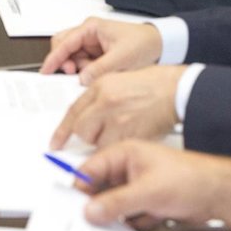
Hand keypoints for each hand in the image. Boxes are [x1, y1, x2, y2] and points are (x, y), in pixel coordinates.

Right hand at [40, 17, 162, 80]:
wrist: (161, 45)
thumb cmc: (144, 43)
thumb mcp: (122, 58)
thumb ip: (100, 69)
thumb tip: (82, 78)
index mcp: (91, 27)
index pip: (64, 42)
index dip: (54, 57)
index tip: (46, 70)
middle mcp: (88, 34)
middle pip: (63, 46)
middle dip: (63, 61)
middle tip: (70, 74)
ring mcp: (91, 44)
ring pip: (72, 57)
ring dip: (77, 68)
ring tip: (90, 75)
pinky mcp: (97, 55)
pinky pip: (82, 64)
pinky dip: (85, 72)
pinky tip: (95, 76)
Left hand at [49, 65, 185, 149]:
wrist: (175, 89)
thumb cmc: (151, 84)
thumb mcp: (116, 80)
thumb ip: (96, 97)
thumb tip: (83, 117)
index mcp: (99, 87)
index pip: (72, 112)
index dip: (62, 131)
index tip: (55, 143)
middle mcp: (105, 102)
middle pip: (82, 130)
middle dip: (88, 135)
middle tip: (102, 130)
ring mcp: (119, 120)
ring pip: (98, 143)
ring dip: (105, 142)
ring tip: (121, 128)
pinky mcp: (132, 135)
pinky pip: (116, 149)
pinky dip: (119, 147)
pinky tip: (129, 135)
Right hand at [78, 141, 226, 229]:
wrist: (221, 194)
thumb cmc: (191, 178)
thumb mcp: (147, 191)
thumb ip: (116, 202)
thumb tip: (91, 210)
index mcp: (124, 153)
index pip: (91, 168)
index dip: (81, 186)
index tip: (74, 204)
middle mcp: (129, 168)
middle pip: (102, 189)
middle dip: (103, 205)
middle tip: (100, 218)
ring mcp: (139, 186)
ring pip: (117, 206)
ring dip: (124, 216)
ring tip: (137, 215)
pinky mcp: (149, 202)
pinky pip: (132, 216)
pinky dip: (138, 222)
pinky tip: (151, 218)